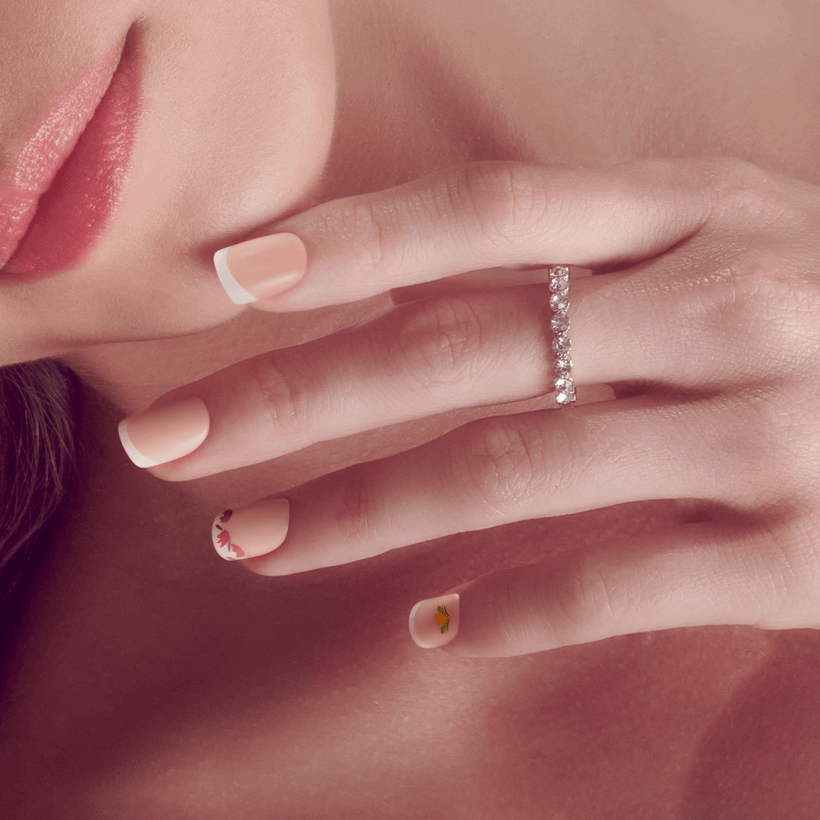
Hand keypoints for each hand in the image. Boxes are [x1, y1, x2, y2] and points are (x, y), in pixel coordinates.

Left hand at [120, 157, 819, 656]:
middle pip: (468, 349)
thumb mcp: (713, 238)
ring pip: (517, 472)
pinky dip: (513, 610)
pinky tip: (431, 626)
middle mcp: (727, 305)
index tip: (228, 279)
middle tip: (173, 445)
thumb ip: (574, 262)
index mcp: (695, 211)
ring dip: (367, 514)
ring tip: (255, 543)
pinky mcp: (802, 551)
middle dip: (303, 400)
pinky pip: (622, 585)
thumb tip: (392, 303)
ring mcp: (769, 432)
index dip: (352, 239)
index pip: (487, 210)